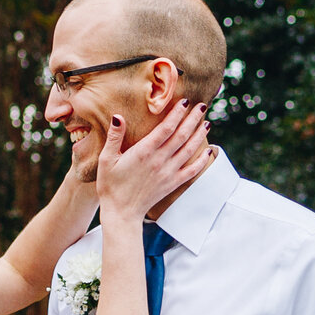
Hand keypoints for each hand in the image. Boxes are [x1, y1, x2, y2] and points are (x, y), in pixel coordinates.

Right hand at [95, 101, 210, 219]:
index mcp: (144, 152)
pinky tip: (208, 151)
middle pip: (181, 136)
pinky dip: (201, 160)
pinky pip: (191, 170)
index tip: (185, 101)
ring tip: (207, 123)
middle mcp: (160, 161)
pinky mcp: (172, 184)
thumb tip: (118, 116)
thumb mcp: (106, 159)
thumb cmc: (111, 185)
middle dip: (193, 119)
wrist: (121, 212)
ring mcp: (168, 173)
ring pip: (188, 150)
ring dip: (199, 135)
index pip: (166, 128)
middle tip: (202, 106)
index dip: (177, 114)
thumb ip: (114, 137)